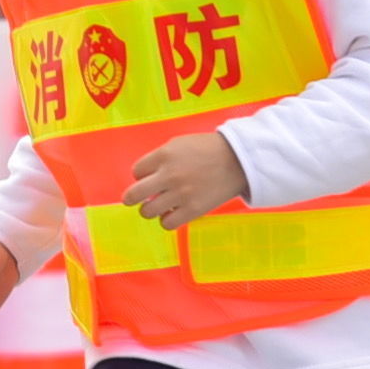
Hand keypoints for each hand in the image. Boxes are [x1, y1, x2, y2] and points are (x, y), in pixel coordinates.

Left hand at [122, 128, 251, 230]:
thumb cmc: (207, 150)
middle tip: (136, 199)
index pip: (136, 172)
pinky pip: (167, 224)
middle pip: (133, 195)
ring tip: (160, 205)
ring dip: (150, 210)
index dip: (142, 176)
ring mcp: (181, 194)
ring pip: (147, 212)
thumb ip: (159, 159)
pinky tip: (173, 212)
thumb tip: (142, 178)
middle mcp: (169, 175)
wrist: (237, 161)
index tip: (151, 177)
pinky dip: (166, 220)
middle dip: (132, 198)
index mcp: (164, 155)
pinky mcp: (193, 209)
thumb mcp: (179, 144)